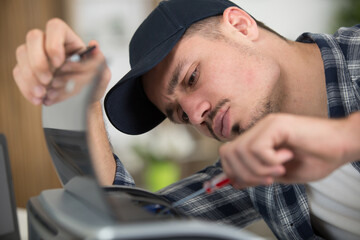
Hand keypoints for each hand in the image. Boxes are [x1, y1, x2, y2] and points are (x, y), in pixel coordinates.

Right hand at [13, 18, 110, 105]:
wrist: (82, 99)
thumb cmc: (91, 83)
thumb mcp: (101, 74)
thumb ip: (100, 62)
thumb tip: (95, 47)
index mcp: (68, 38)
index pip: (55, 27)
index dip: (54, 43)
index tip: (59, 63)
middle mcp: (48, 42)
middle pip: (33, 37)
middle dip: (38, 61)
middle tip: (48, 80)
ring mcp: (34, 54)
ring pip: (22, 53)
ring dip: (30, 76)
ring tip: (43, 93)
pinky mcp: (26, 69)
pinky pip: (18, 73)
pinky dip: (26, 87)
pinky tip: (38, 98)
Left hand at [220, 112, 359, 187]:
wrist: (341, 146)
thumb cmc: (316, 159)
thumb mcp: (279, 173)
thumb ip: (256, 175)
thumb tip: (233, 182)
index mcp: (257, 139)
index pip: (227, 153)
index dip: (231, 171)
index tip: (249, 182)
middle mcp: (258, 129)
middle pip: (228, 152)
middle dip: (245, 174)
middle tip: (268, 179)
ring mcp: (266, 124)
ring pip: (241, 151)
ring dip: (260, 169)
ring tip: (280, 168)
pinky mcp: (277, 124)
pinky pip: (258, 148)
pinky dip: (271, 161)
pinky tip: (287, 157)